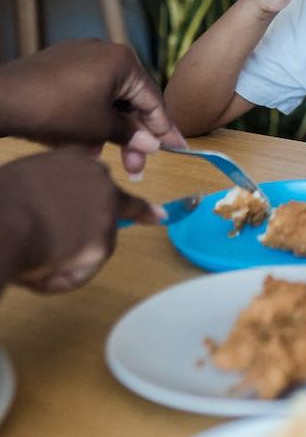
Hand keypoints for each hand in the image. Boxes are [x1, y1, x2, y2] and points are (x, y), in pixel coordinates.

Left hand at [0, 41, 183, 175]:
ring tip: (103, 157)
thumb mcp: (99, 127)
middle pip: (129, 98)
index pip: (153, 98)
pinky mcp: (59, 66)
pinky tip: (84, 143)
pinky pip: (86, 93)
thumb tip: (153, 144)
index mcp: (122, 60)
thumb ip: (130, 134)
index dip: (165, 127)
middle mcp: (104, 52)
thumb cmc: (57, 110)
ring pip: (106, 98)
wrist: (4, 100)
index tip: (178, 147)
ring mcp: (80, 57)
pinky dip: (90, 118)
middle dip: (133, 134)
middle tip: (137, 166)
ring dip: (109, 129)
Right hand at [0, 148, 159, 293]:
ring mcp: (106, 210)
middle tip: (84, 240)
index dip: (120, 196)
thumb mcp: (26, 177)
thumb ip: (52, 186)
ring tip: (34, 259)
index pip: (101, 177)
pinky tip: (41, 273)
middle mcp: (99, 179)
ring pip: (93, 245)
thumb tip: (56, 212)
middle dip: (95, 230)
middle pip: (108, 210)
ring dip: (68, 259)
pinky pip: (85, 269)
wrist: (2, 222)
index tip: (157, 215)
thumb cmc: (1, 200)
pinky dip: (66, 277)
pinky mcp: (104, 242)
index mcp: (75, 159)